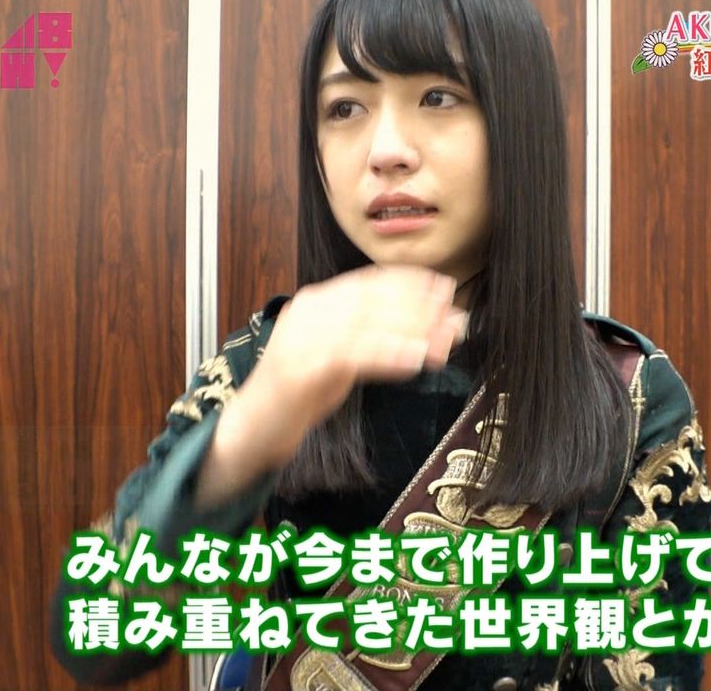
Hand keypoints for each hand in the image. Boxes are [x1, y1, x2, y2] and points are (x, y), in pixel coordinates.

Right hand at [213, 265, 467, 472]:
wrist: (253, 427)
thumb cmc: (299, 393)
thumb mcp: (340, 357)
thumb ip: (376, 340)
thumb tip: (427, 334)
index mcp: (315, 303)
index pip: (368, 282)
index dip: (409, 282)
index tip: (443, 285)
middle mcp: (308, 313)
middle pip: (373, 301)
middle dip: (419, 307)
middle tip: (456, 315)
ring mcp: (302, 339)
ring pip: (367, 325)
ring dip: (412, 331)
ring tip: (446, 339)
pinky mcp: (301, 370)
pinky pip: (353, 356)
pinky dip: (388, 354)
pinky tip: (415, 358)